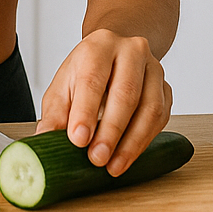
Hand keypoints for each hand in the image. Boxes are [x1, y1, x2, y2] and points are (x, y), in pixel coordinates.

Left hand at [35, 29, 171, 175]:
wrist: (115, 54)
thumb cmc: (86, 71)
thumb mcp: (62, 85)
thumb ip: (55, 113)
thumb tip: (45, 140)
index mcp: (98, 46)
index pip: (92, 79)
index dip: (85, 111)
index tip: (79, 139)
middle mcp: (130, 51)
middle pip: (125, 93)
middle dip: (111, 132)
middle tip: (97, 158)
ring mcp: (153, 68)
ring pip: (149, 108)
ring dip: (132, 142)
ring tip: (114, 165)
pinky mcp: (166, 88)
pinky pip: (161, 118)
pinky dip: (145, 141)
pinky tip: (129, 155)